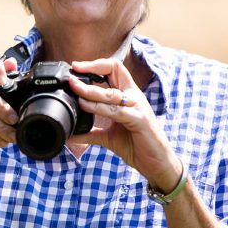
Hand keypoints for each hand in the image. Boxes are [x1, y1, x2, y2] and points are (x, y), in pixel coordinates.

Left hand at [68, 58, 181, 191]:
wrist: (157, 163)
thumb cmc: (136, 145)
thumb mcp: (108, 136)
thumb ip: (91, 132)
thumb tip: (70, 134)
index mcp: (128, 95)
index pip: (113, 68)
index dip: (94, 65)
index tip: (76, 67)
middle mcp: (134, 96)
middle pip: (115, 70)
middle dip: (91, 70)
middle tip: (72, 77)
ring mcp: (138, 107)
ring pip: (111, 93)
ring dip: (90, 91)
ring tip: (75, 91)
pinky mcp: (140, 120)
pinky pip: (116, 111)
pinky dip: (98, 108)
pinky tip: (86, 107)